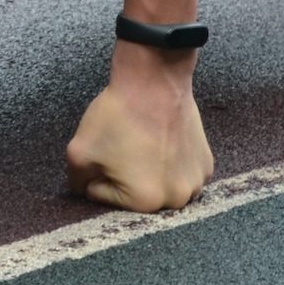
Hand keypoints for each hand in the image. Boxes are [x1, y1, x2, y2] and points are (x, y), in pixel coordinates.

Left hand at [63, 55, 211, 211]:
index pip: (101, 196)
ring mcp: (196, 182)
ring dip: (147, 171)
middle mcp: (177, 199)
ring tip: (142, 143)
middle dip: (121, 175)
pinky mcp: (206, 165)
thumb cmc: (117, 117)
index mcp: (145, 203)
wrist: (153, 82)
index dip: (95, 171)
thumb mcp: (78, 153)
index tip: (105, 150)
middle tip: (123, 146)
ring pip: (156, 185)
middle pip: (133, 196)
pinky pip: (177, 173)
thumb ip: (77, 183)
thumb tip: (84, 191)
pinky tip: (162, 141)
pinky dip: (168, 162)